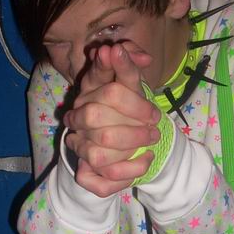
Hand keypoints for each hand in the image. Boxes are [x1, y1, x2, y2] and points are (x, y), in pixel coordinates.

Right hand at [64, 42, 158, 195]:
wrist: (117, 145)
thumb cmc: (125, 107)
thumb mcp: (129, 82)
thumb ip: (128, 62)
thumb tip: (126, 51)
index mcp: (86, 94)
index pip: (104, 88)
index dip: (132, 98)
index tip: (153, 108)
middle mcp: (77, 121)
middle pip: (96, 117)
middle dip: (132, 123)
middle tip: (156, 125)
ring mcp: (79, 148)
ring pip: (98, 155)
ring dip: (131, 148)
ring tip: (153, 142)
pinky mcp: (86, 175)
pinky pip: (101, 182)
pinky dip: (128, 174)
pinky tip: (145, 161)